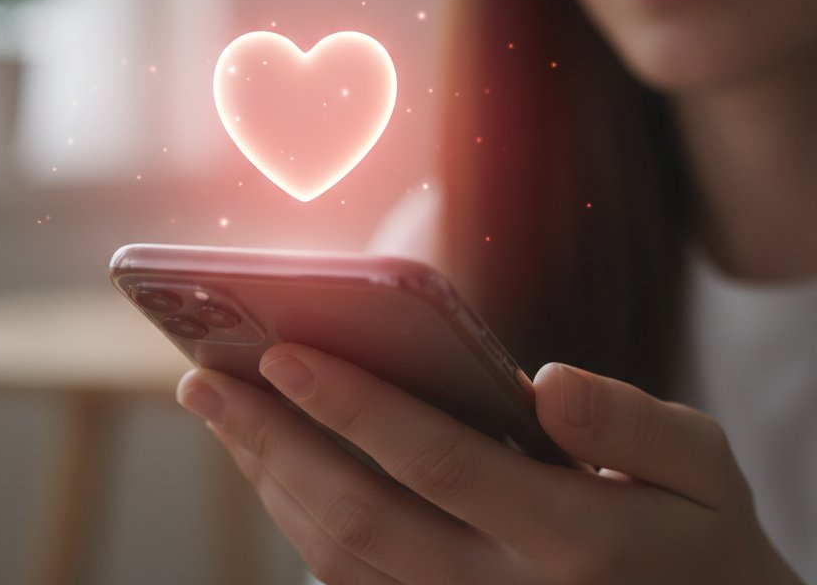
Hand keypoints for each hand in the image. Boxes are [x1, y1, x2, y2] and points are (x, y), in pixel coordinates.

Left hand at [177, 346, 803, 583]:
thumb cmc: (699, 537)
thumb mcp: (703, 469)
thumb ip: (634, 423)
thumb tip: (545, 382)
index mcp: (571, 541)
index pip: (440, 465)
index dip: (356, 406)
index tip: (282, 350)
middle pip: (361, 516)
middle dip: (272, 442)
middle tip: (203, 378)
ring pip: (339, 558)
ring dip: (268, 479)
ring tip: (217, 407)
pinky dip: (295, 522)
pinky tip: (266, 465)